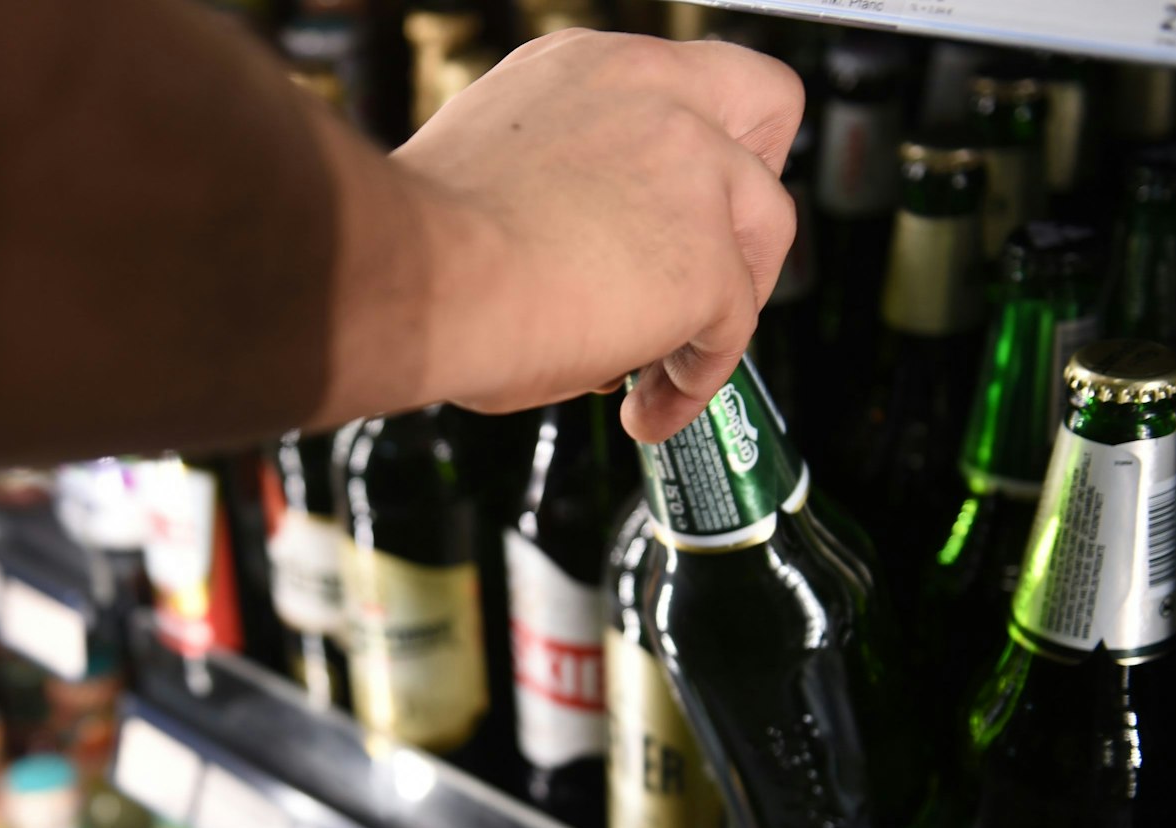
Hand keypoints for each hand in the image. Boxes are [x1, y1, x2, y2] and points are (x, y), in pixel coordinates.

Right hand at [393, 31, 801, 442]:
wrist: (409, 277)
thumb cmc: (420, 243)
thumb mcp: (495, 169)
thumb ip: (560, 184)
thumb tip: (573, 252)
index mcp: (589, 69)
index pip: (683, 81)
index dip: (697, 141)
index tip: (673, 199)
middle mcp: (655, 98)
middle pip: (767, 108)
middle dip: (746, 186)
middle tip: (711, 259)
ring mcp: (696, 176)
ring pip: (767, 230)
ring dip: (724, 301)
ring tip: (661, 367)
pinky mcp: (708, 263)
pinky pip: (728, 335)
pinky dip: (691, 382)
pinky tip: (644, 410)